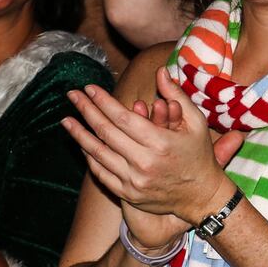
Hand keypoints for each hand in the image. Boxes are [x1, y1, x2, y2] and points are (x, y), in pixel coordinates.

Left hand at [62, 68, 237, 223]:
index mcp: (161, 143)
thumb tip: (161, 71)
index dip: (103, 101)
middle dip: (86, 111)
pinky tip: (82, 144)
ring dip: (79, 135)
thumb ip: (177, 95)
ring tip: (66, 120)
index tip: (89, 88)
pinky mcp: (128, 194)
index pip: (123, 117)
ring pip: (98, 154)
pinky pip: (101, 173)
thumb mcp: (196, 122)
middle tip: (72, 95)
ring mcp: (134, 181)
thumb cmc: (198, 154)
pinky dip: (89, 157)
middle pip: (106, 133)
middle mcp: (145, 163)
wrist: (200, 195)